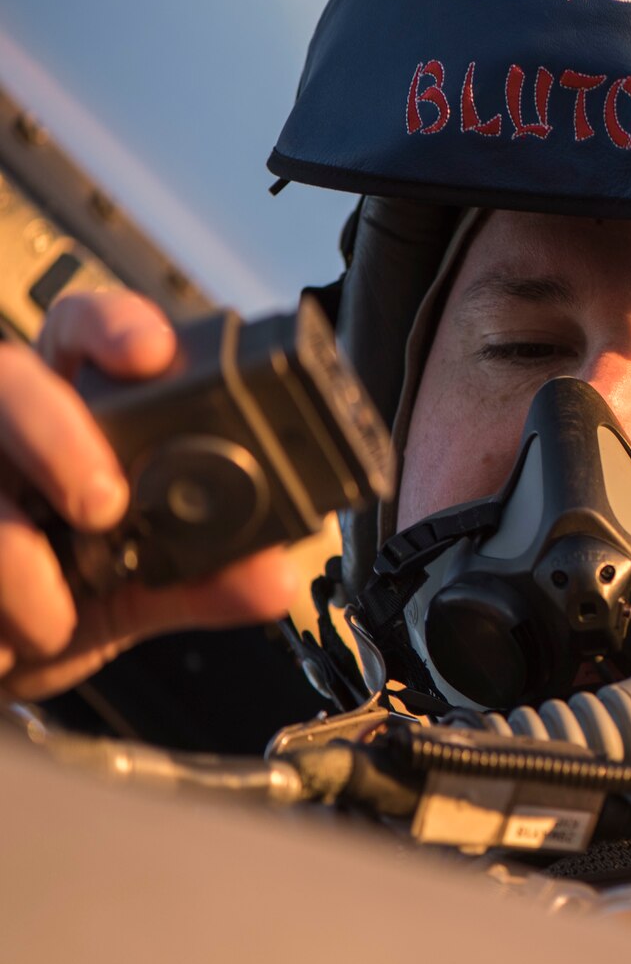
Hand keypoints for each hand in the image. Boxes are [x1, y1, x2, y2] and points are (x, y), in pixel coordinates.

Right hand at [0, 291, 297, 700]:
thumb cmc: (61, 602)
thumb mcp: (136, 595)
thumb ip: (204, 581)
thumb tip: (269, 576)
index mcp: (71, 416)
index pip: (84, 333)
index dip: (114, 325)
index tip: (151, 355)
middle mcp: (5, 428)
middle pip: (11, 378)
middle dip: (55, 434)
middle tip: (102, 505)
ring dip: (12, 554)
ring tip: (53, 618)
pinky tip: (8, 638)